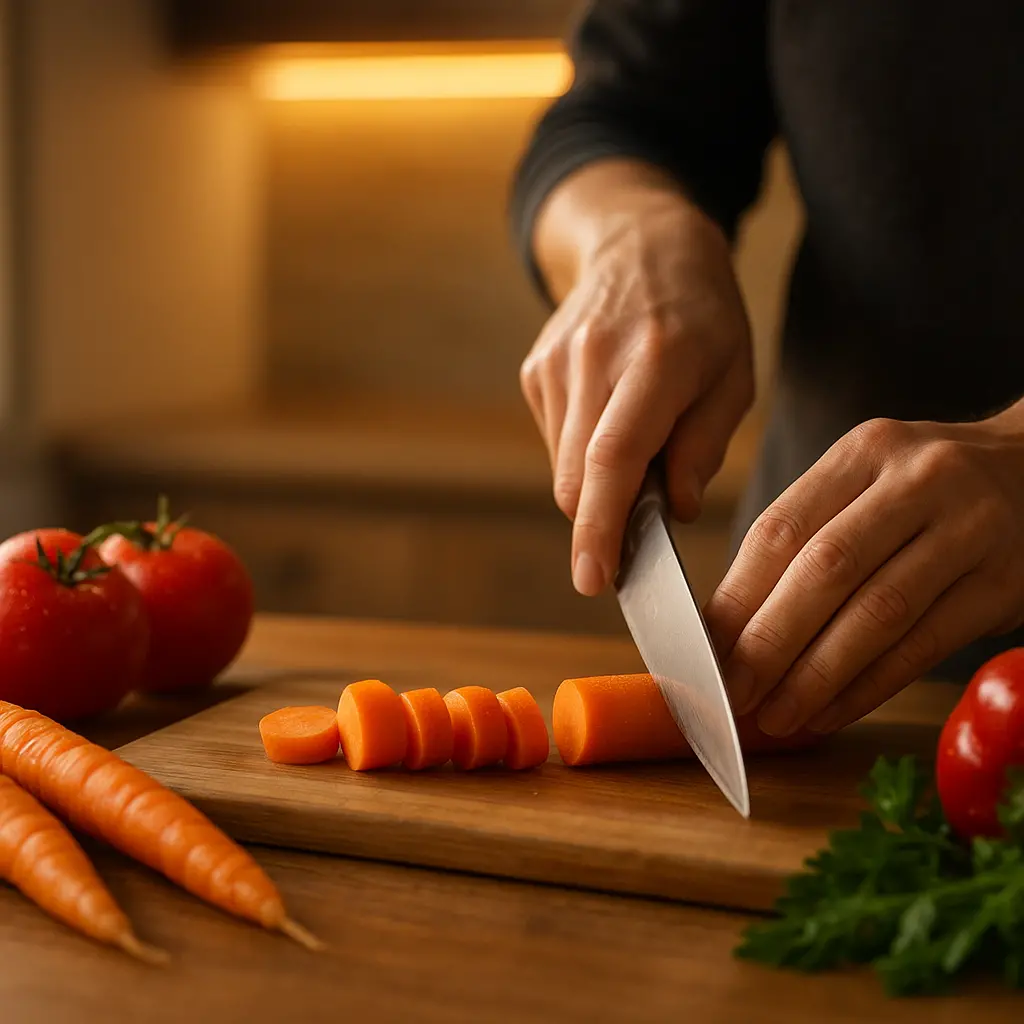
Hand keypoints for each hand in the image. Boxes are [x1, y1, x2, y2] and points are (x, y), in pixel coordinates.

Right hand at [521, 160, 753, 595]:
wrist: (640, 243)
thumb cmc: (702, 315)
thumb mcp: (733, 374)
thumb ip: (704, 446)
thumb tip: (672, 510)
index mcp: (655, 359)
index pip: (613, 458)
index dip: (600, 526)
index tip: (594, 578)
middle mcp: (594, 359)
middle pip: (577, 477)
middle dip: (601, 524)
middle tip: (638, 536)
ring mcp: (555, 364)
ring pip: (563, 468)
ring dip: (597, 486)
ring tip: (639, 446)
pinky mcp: (535, 371)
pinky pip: (556, 442)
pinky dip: (583, 456)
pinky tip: (611, 419)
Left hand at [704, 407, 1023, 736]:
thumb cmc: (923, 489)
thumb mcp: (864, 482)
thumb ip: (804, 538)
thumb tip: (726, 623)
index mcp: (863, 452)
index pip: (781, 529)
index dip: (736, 596)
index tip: (701, 650)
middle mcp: (917, 481)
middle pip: (826, 570)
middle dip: (769, 641)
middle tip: (731, 693)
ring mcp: (969, 530)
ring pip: (878, 613)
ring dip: (817, 674)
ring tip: (775, 716)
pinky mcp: (1003, 583)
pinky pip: (924, 645)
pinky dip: (869, 686)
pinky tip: (830, 712)